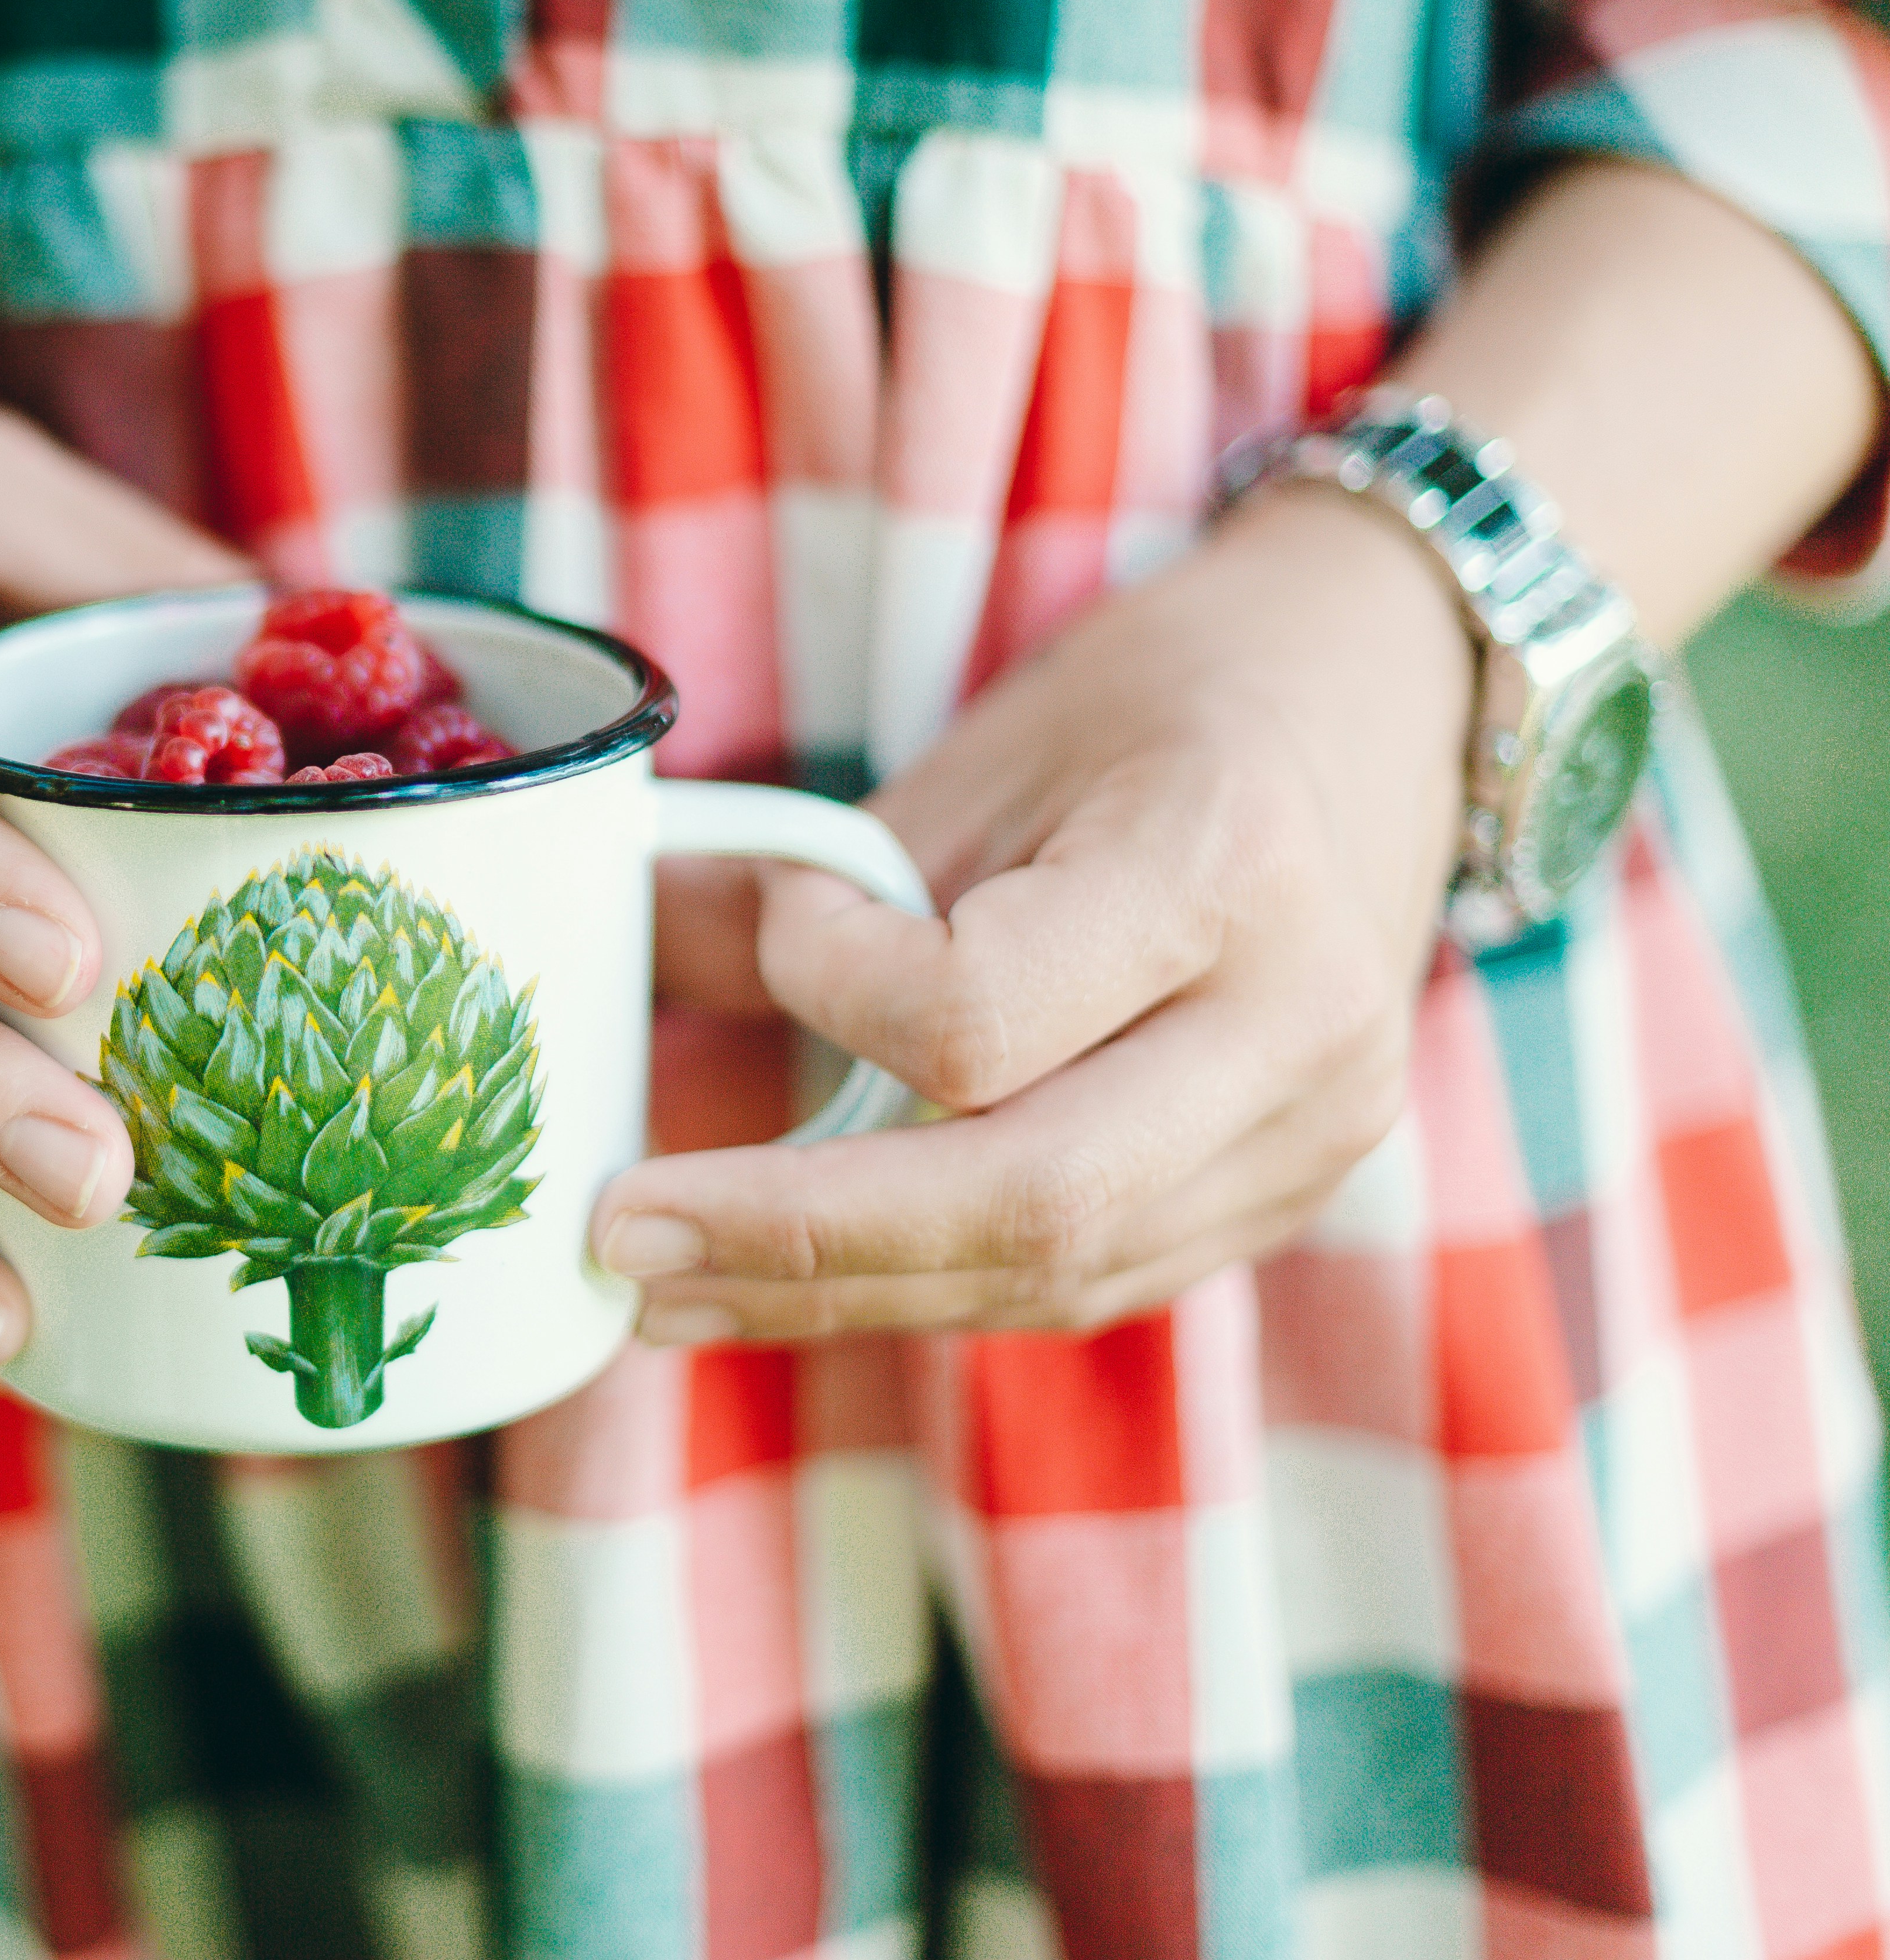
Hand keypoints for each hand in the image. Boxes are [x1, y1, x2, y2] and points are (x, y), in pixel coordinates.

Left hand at [605, 488, 1474, 1336]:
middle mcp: (1297, 1028)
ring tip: (667, 1287)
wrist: (1376, 698)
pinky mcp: (1284, 1198)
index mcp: (1223, 870)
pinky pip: (1083, 1282)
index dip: (831, 989)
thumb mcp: (976, 755)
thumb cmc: (1157, 707)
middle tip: (620, 1239)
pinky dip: (927, 1286)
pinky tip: (793, 1281)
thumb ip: (803, 887)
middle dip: (797, 1238)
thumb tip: (616, 968)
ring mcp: (1312, 1137)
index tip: (779, 921)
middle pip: (1027, 1200)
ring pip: (1049, 1273)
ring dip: (837, 1294)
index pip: (980, 1017)